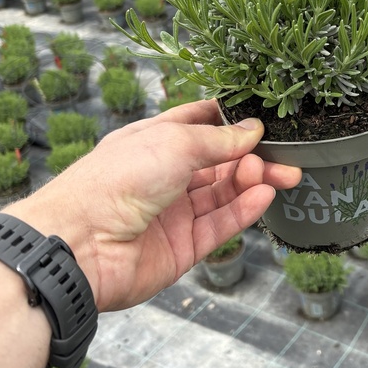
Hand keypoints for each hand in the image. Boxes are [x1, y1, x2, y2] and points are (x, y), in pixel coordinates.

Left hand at [6, 100, 301, 311]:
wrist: (81, 245)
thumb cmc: (115, 181)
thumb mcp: (174, 142)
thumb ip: (219, 140)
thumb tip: (253, 130)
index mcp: (153, 142)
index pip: (198, 125)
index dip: (229, 121)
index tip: (262, 120)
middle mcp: (164, 176)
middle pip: (219, 163)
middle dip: (253, 158)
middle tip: (285, 158)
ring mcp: (173, 213)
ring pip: (224, 194)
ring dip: (253, 182)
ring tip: (279, 175)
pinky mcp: (182, 247)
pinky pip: (220, 226)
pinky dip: (244, 210)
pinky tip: (264, 196)